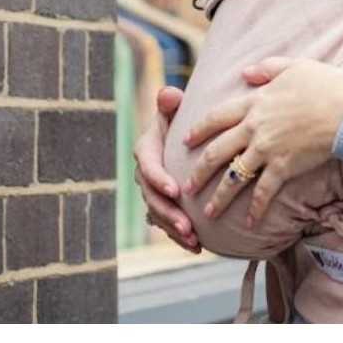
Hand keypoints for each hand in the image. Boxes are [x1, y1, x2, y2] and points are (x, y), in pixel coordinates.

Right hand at [132, 86, 201, 252]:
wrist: (186, 135)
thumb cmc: (183, 117)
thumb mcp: (175, 108)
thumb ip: (170, 102)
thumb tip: (168, 94)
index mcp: (147, 149)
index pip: (148, 166)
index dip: (159, 179)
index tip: (175, 190)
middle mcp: (146, 174)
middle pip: (152, 198)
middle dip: (169, 213)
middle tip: (187, 226)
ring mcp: (153, 192)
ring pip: (159, 215)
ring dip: (175, 229)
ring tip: (194, 240)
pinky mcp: (164, 205)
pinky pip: (168, 224)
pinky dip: (180, 236)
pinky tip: (197, 247)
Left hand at [182, 56, 342, 227]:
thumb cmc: (326, 84)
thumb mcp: (294, 66)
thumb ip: (267, 67)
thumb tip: (245, 73)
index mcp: (254, 102)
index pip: (217, 117)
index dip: (199, 129)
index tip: (185, 141)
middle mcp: (254, 127)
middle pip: (217, 151)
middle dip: (199, 171)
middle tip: (186, 186)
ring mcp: (267, 148)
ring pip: (234, 176)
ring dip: (219, 196)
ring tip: (208, 213)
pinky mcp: (283, 166)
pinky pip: (264, 191)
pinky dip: (256, 208)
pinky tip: (249, 222)